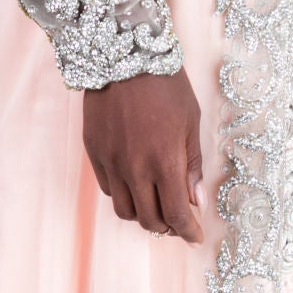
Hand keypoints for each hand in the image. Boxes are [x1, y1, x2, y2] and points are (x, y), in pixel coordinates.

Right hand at [83, 69, 203, 241]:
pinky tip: (136, 184)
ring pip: (125, 211)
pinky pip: (109, 189)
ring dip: (143, 215)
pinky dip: (125, 195)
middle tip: (179, 221)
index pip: (177, 214)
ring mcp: (112, 163)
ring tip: (156, 205)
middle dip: (168, 227)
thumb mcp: (190, 122)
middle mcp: (136, 169)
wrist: (123, 56)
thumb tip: (196, 200)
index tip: (195, 236)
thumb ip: (192, 164)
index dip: (188, 232)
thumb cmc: (165, 85)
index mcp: (165, 162)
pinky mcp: (95, 154)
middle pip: (150, 220)